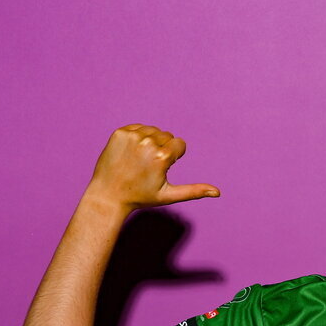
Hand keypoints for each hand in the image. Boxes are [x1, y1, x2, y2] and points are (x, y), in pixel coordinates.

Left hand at [85, 124, 220, 211]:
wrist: (107, 195)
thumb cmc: (140, 197)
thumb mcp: (169, 195)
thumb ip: (194, 191)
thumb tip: (217, 192)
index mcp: (162, 157)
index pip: (180, 144)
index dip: (174, 158)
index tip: (160, 169)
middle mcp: (147, 143)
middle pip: (167, 136)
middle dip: (163, 149)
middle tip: (148, 167)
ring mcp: (132, 136)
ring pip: (154, 130)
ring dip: (151, 142)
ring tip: (139, 160)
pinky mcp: (120, 132)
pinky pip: (138, 128)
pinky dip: (138, 137)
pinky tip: (130, 153)